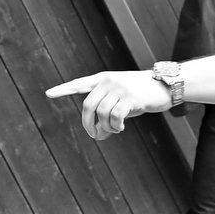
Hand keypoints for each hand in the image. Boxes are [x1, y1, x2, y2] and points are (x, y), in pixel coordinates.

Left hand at [45, 71, 173, 138]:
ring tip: (115, 130)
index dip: (63, 89)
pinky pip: (115, 117)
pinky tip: (120, 128)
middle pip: (88, 105)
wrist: (166, 85)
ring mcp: (119, 88)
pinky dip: (115, 126)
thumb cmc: (142, 94)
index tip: (48, 94)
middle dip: (88, 124)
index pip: (79, 83)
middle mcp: (109, 81)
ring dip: (106, 128)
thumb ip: (108, 111)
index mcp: (103, 78)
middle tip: (95, 135)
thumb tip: (97, 134)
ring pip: (102, 114)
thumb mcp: (122, 98)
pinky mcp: (131, 97)